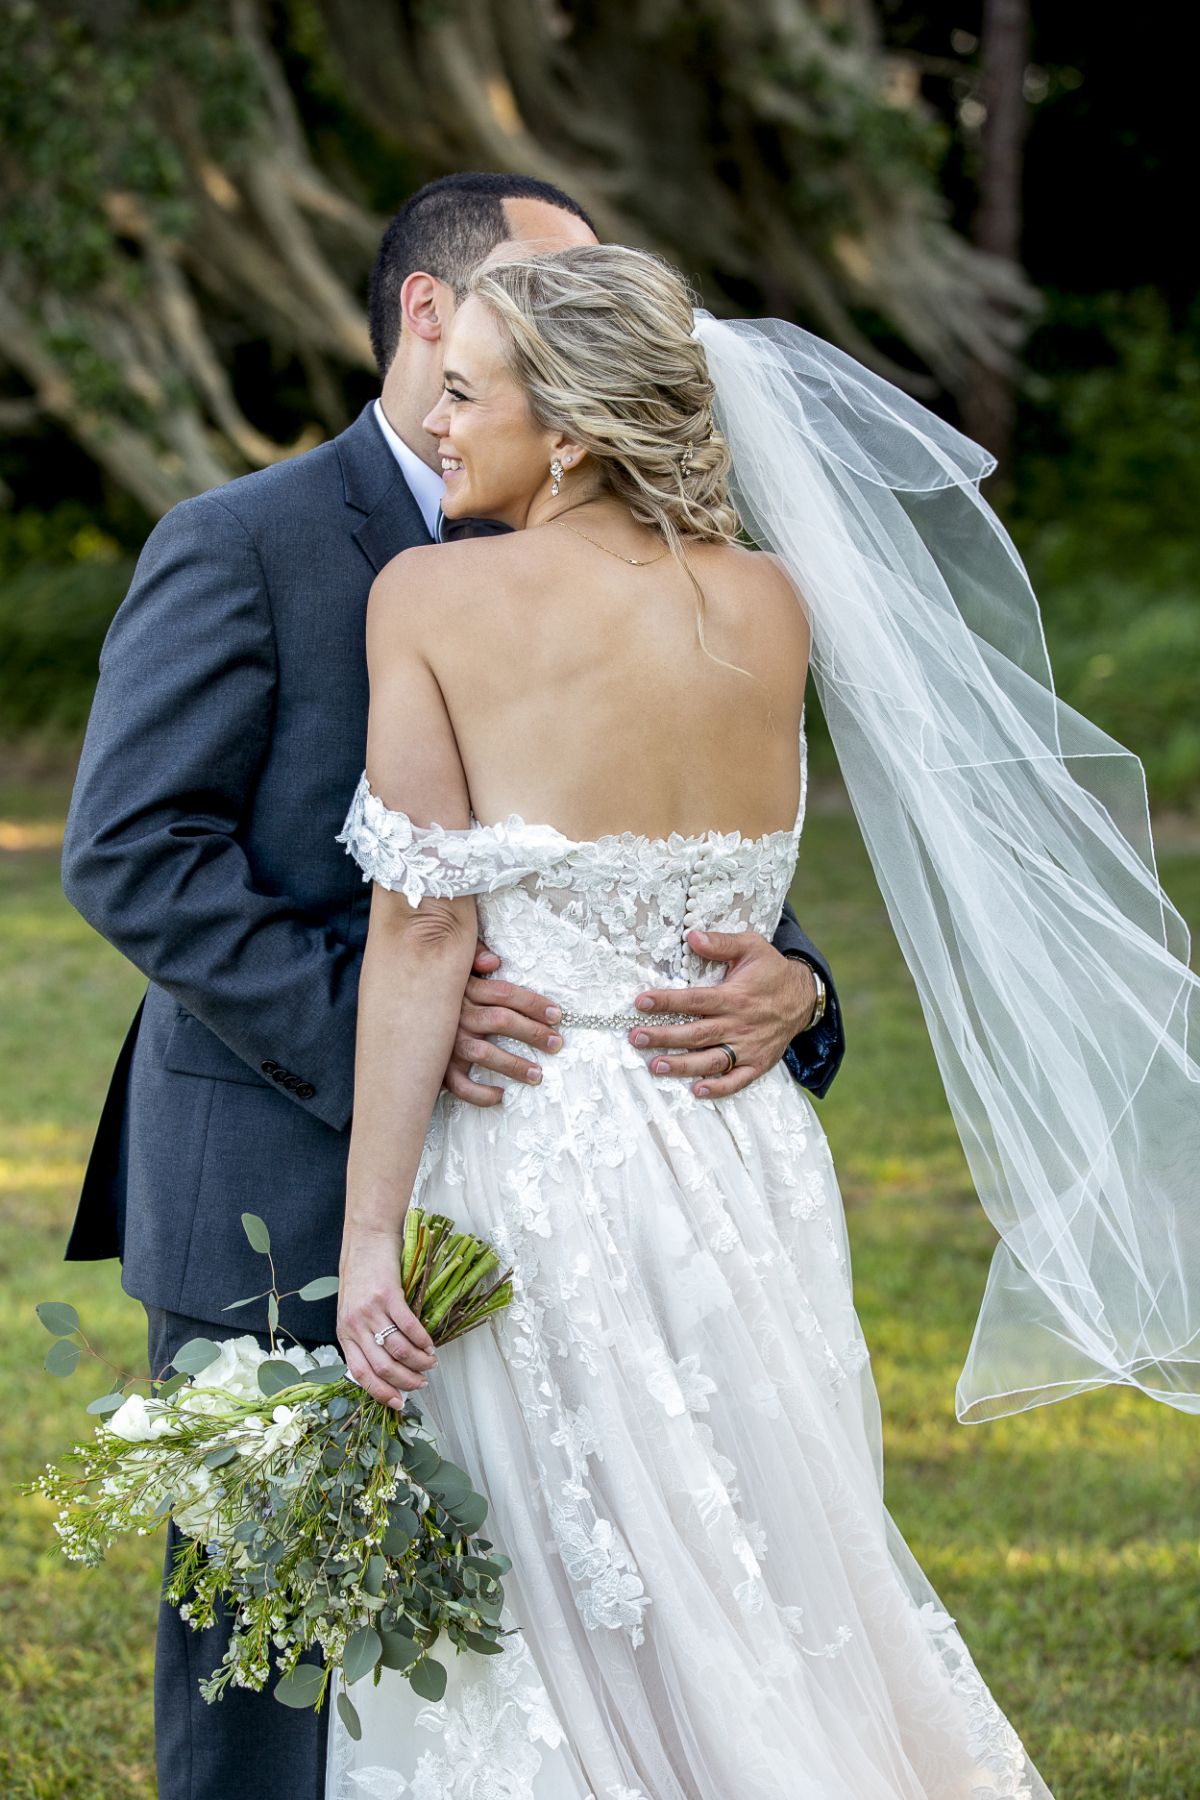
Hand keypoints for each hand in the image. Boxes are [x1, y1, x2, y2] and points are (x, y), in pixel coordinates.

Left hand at [338, 1226, 437, 1407]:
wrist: (366, 1239)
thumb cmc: (362, 1275)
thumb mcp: (353, 1310)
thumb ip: (364, 1336)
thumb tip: (387, 1366)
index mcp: (344, 1333)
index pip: (361, 1373)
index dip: (381, 1393)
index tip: (399, 1403)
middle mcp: (354, 1325)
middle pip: (382, 1366)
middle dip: (405, 1381)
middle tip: (422, 1383)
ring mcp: (371, 1310)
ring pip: (398, 1349)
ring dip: (418, 1362)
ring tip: (430, 1363)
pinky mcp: (388, 1295)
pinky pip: (408, 1326)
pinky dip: (423, 1340)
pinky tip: (431, 1345)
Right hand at [441, 941, 562, 1107]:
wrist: (396, 1008)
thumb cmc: (433, 985)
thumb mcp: (451, 964)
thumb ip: (472, 957)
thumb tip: (494, 961)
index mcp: (465, 990)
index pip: (505, 994)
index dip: (533, 1004)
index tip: (556, 1014)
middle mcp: (458, 1015)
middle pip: (501, 1021)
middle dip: (532, 1032)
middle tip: (555, 1043)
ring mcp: (447, 1043)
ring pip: (484, 1054)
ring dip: (513, 1066)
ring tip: (538, 1074)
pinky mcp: (437, 1066)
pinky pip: (458, 1085)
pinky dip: (479, 1094)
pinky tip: (499, 1096)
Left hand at [629, 929, 816, 1099]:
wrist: (805, 997)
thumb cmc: (771, 970)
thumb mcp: (751, 946)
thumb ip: (721, 943)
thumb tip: (691, 936)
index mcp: (734, 996)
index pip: (694, 1000)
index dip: (666, 1002)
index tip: (641, 1002)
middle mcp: (739, 1024)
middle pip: (696, 1033)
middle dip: (664, 1037)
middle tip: (636, 1037)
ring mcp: (749, 1047)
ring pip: (711, 1060)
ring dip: (683, 1065)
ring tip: (655, 1066)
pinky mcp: (758, 1063)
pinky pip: (737, 1080)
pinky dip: (719, 1088)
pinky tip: (697, 1090)